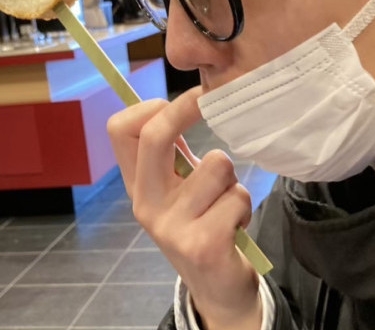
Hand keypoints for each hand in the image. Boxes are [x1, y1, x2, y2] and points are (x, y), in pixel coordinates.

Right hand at [107, 88, 261, 329]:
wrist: (215, 288)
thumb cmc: (201, 224)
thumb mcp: (177, 189)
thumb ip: (174, 154)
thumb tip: (184, 102)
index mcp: (137, 185)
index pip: (120, 130)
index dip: (149, 106)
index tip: (181, 101)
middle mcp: (145, 204)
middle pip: (156, 136)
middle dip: (187, 108)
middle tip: (208, 99)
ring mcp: (171, 226)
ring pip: (216, 164)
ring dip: (232, 179)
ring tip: (226, 201)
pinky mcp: (202, 245)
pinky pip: (237, 197)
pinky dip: (243, 206)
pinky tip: (234, 226)